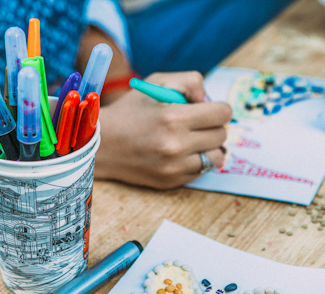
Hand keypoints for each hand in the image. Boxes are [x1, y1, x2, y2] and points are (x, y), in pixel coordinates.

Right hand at [95, 71, 231, 188]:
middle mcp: (176, 145)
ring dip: (210, 147)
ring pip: (216, 158)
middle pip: (221, 136)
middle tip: (198, 124)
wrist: (102, 144)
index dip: (219, 109)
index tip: (211, 110)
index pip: (222, 114)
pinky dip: (197, 161)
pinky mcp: (171, 181)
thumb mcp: (156, 82)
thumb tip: (209, 99)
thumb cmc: (130, 110)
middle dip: (213, 127)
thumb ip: (189, 81)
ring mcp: (174, 167)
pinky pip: (201, 172)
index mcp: (173, 118)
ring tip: (196, 140)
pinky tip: (184, 153)